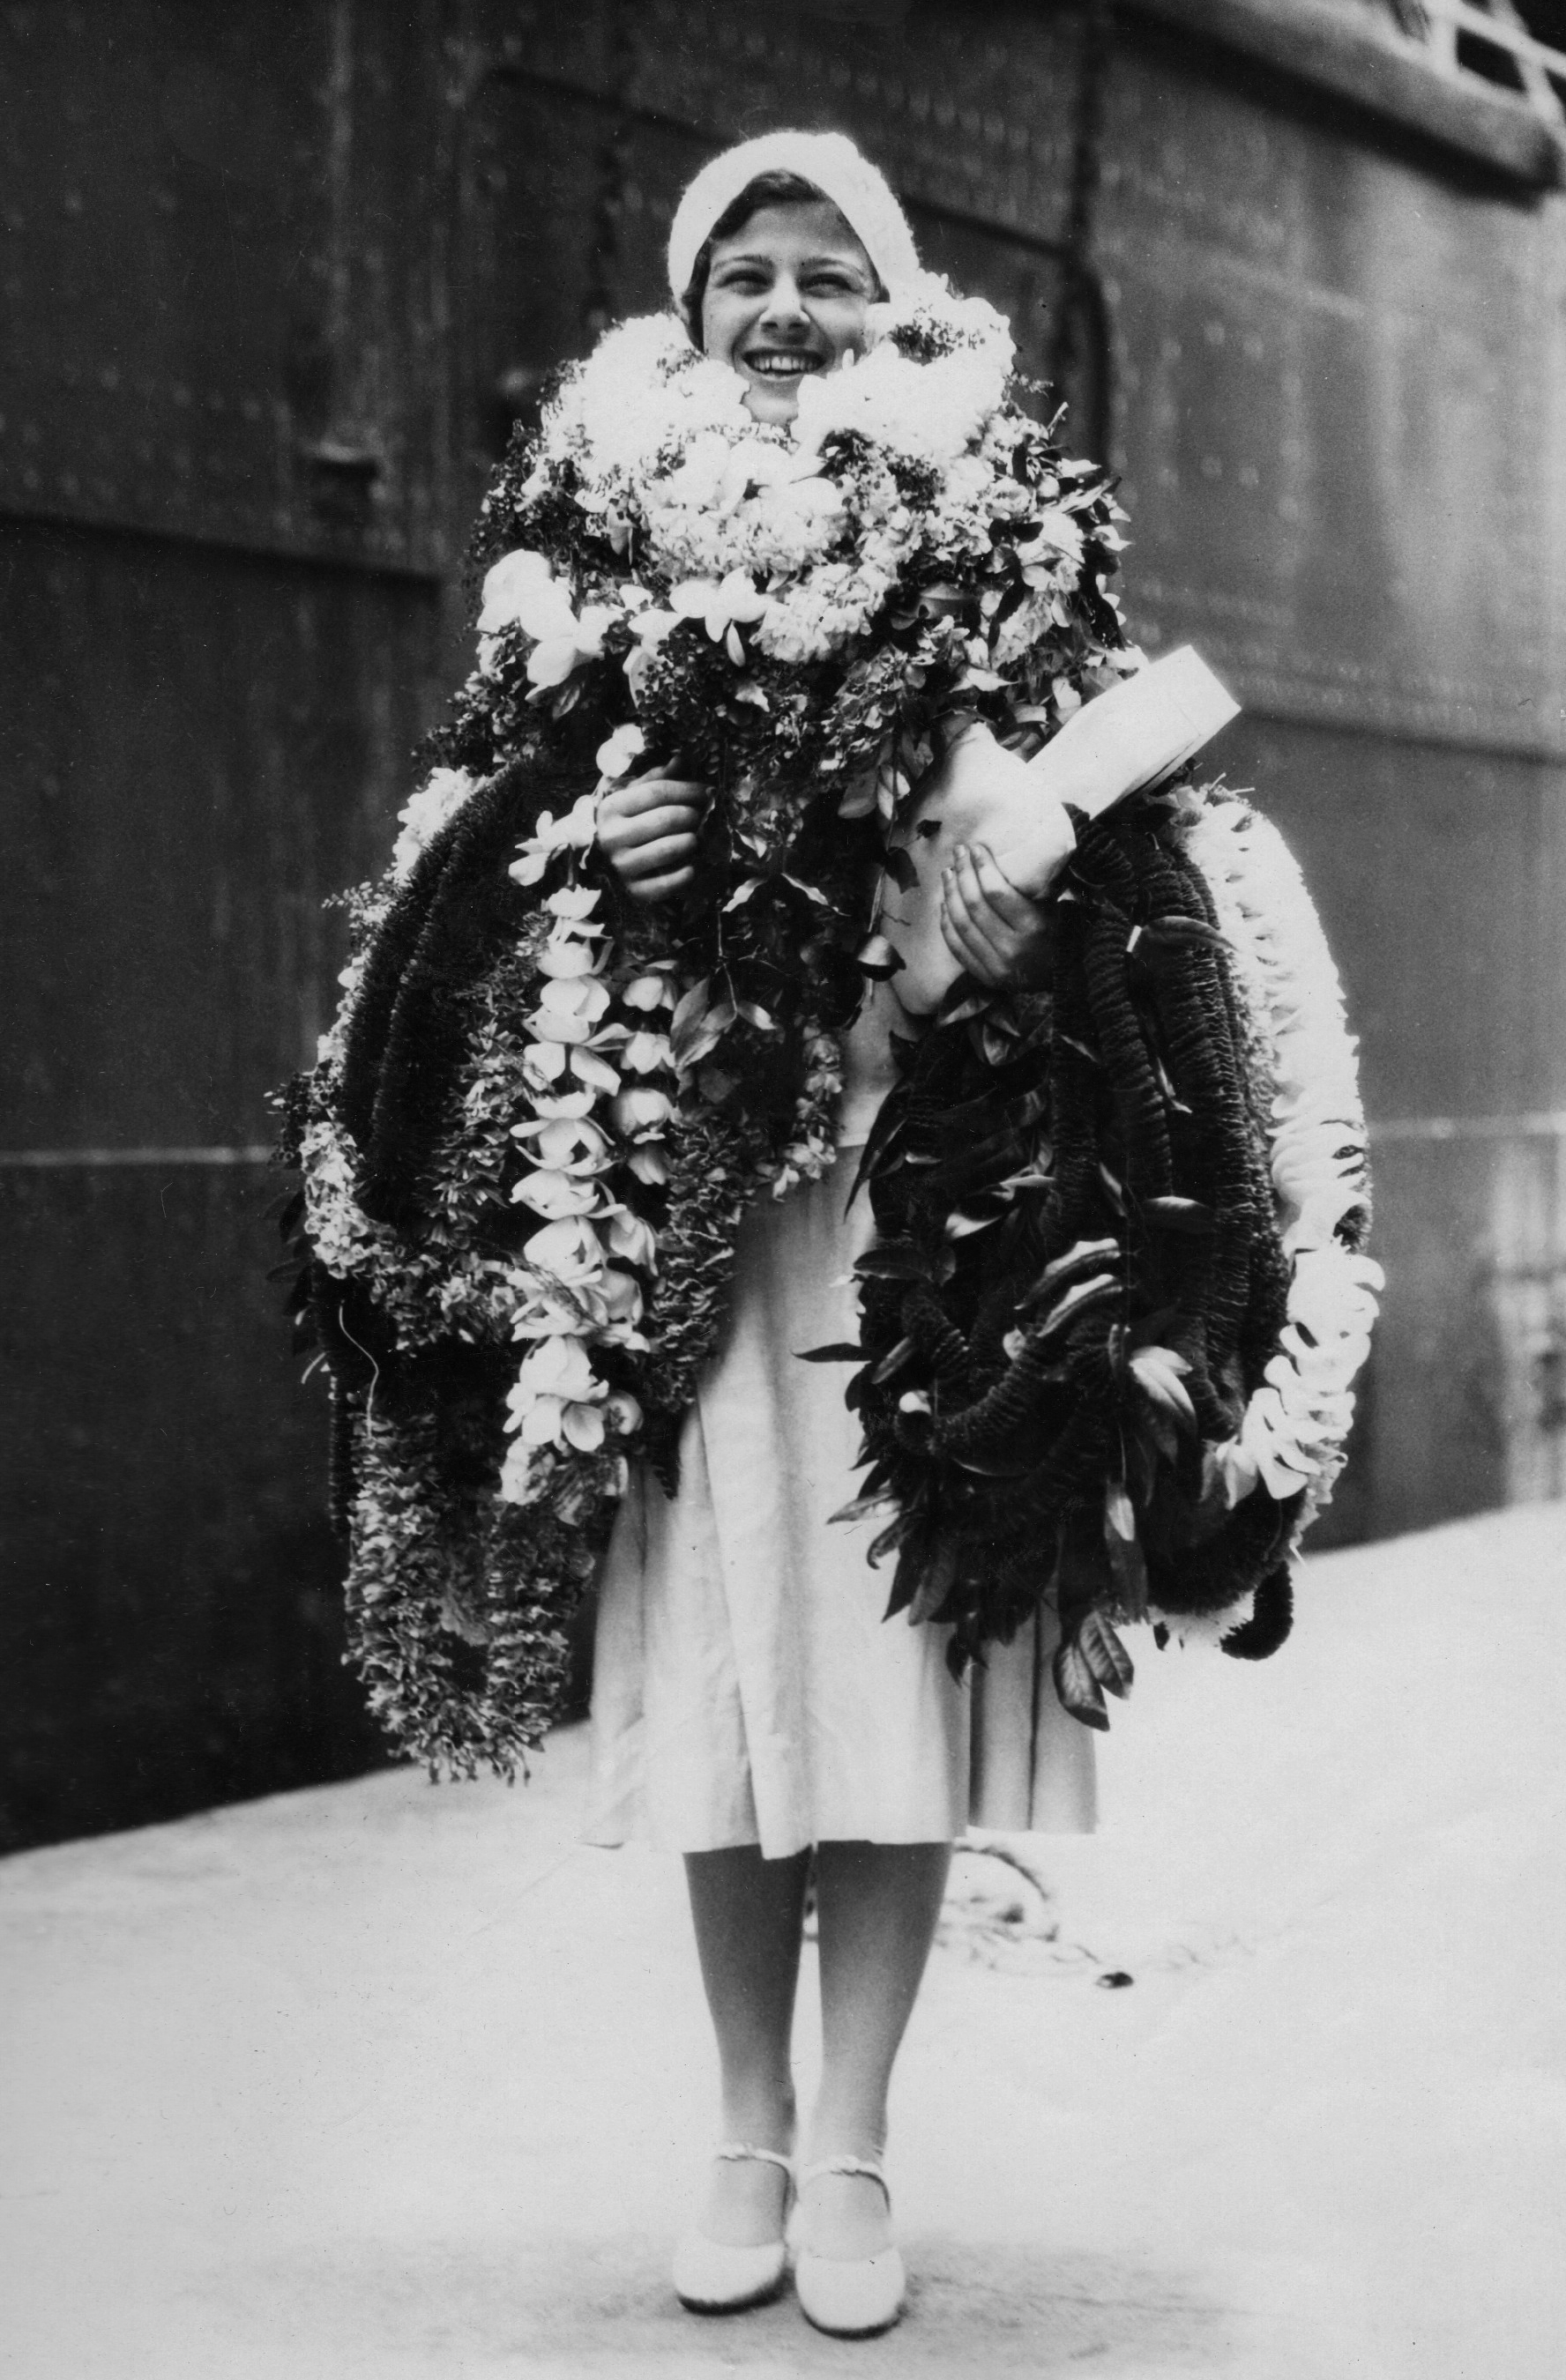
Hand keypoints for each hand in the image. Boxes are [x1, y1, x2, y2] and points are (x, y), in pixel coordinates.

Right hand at [598, 761, 706, 903]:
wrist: (605, 864)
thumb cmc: (627, 823)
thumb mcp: (634, 797)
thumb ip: (657, 779)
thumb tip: (681, 759)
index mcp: (611, 808)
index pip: (657, 792)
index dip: (688, 789)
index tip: (708, 791)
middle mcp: (612, 837)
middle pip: (665, 819)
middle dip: (693, 814)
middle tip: (703, 816)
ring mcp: (621, 866)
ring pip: (668, 849)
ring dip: (692, 841)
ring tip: (698, 838)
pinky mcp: (634, 891)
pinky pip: (667, 883)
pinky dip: (686, 873)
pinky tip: (693, 865)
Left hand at [938, 842, 1055, 988]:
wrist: (1059, 978)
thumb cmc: (1058, 935)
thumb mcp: (1056, 909)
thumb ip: (1039, 886)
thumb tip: (1020, 848)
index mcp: (1033, 927)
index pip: (997, 893)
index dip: (982, 868)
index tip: (975, 849)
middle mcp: (1012, 948)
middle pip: (975, 906)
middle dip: (963, 874)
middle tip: (958, 853)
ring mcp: (996, 965)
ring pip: (962, 924)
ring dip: (950, 895)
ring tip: (948, 873)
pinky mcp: (984, 976)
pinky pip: (956, 946)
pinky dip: (946, 923)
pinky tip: (943, 903)